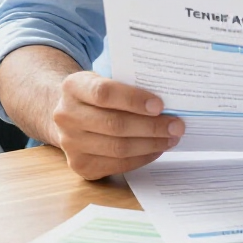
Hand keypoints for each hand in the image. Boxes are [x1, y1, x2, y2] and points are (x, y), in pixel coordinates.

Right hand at [51, 72, 183, 180]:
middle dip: (151, 127)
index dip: (134, 100)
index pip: (104, 93)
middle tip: (177, 126)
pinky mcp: (79, 165)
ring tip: (171, 138)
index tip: (160, 105)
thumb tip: (169, 98)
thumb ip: (128, 83)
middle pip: (114, 124)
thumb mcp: (105, 78)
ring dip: (150, 144)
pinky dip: (141, 158)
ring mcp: (70, 144)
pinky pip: (116, 165)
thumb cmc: (97, 94)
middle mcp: (66, 116)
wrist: (69, 115)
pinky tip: (156, 149)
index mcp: (73, 87)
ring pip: (117, 148)